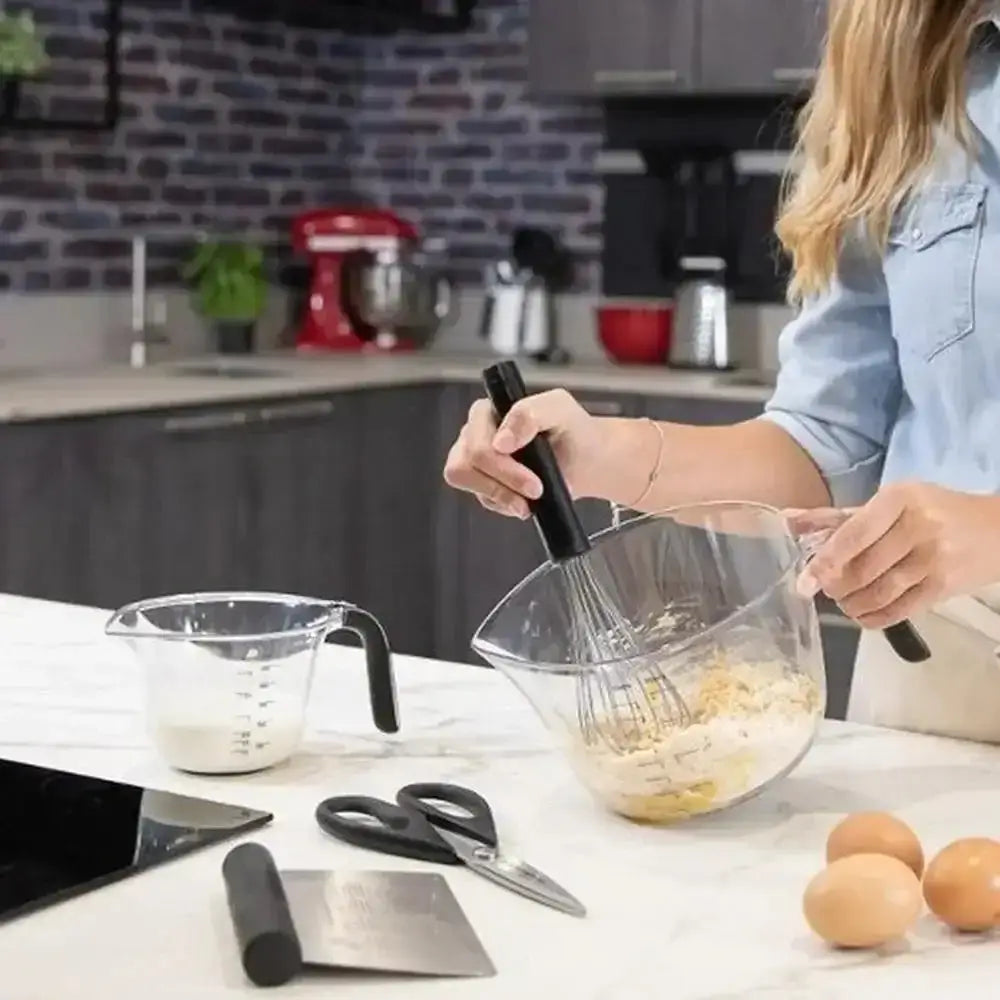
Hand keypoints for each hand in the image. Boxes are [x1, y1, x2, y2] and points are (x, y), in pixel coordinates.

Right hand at [442, 388, 599, 518]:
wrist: (586, 460)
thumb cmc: (572, 430)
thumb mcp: (559, 409)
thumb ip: (529, 413)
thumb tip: (501, 441)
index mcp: (487, 411)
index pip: (475, 441)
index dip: (501, 465)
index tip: (533, 478)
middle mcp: (474, 434)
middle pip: (465, 465)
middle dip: (504, 482)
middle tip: (536, 489)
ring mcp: (475, 461)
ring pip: (466, 482)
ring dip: (501, 495)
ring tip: (529, 499)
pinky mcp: (483, 484)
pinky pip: (483, 499)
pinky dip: (506, 503)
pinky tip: (526, 499)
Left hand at [790, 483, 999, 627]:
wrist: (997, 530)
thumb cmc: (934, 511)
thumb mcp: (889, 503)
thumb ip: (838, 516)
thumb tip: (787, 521)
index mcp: (899, 499)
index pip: (852, 534)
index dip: (825, 561)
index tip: (804, 582)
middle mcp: (918, 526)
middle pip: (863, 567)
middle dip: (836, 586)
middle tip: (827, 589)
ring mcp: (934, 558)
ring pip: (879, 591)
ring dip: (852, 604)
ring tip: (844, 602)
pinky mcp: (945, 586)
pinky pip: (901, 609)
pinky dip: (875, 618)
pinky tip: (863, 615)